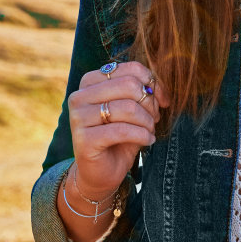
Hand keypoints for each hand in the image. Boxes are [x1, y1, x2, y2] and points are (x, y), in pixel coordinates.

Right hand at [66, 60, 170, 199]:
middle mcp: (80, 96)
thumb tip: (158, 86)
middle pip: (129, 85)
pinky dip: (142, 135)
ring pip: (127, 107)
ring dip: (147, 122)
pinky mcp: (83, 139)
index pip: (131, 69)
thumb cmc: (119, 137)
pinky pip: (122, 130)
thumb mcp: (133, 108)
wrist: (101, 172)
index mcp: (90, 81)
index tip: (162, 101)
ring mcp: (78, 117)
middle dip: (150, 103)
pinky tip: (147, 141)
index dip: (154, 84)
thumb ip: (142, 91)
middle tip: (154, 118)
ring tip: (150, 131)